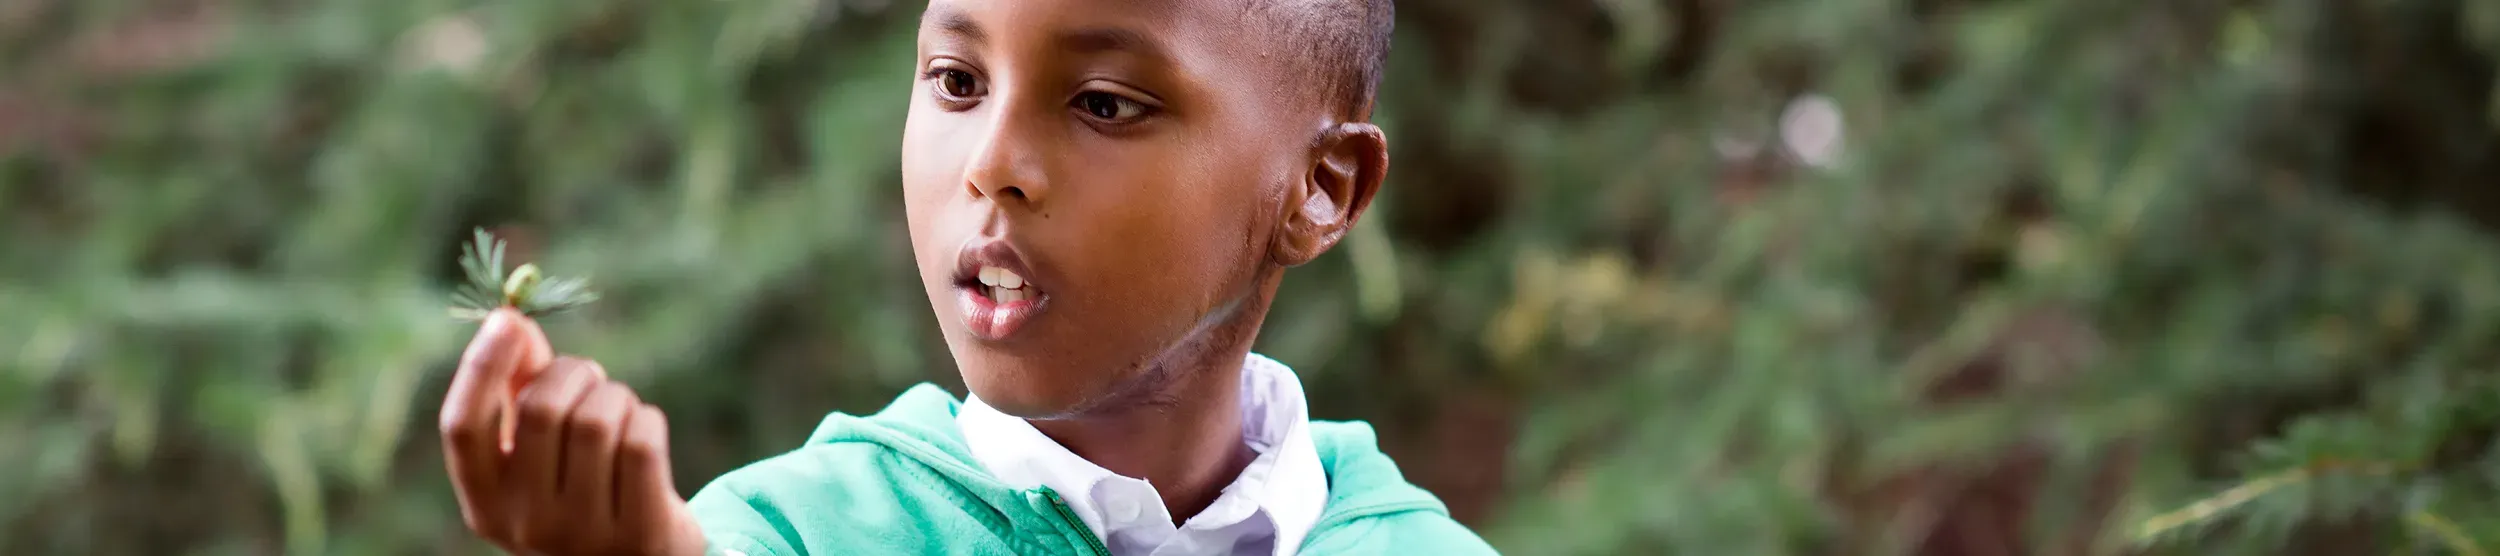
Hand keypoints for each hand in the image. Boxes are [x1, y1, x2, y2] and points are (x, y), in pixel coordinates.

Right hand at [439, 308, 706, 555]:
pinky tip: (643, 436)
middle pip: (542, 409)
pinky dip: (646, 420)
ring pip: (597, 419)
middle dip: (574, 373)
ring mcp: (582, 534)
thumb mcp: (538, 452)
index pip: (463, 426)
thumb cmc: (581, 488)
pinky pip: (640, 441)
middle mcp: (525, 523)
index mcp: (485, 503)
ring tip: (618, 414)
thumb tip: (510, 320)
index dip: (481, 366)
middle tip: (591, 380)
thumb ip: (518, 388)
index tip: (507, 320)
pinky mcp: (640, 532)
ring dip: (616, 397)